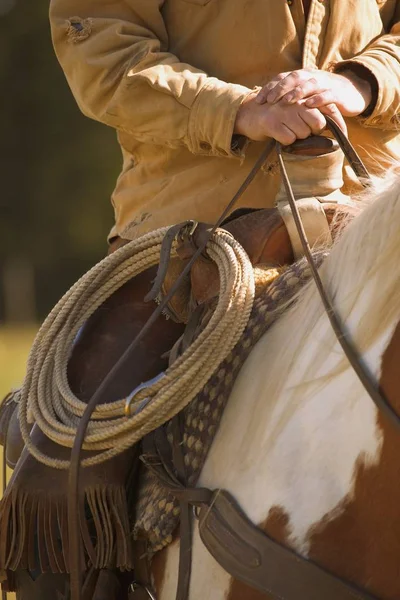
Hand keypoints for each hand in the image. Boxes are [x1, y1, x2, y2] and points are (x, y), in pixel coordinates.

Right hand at [234, 92, 345, 145]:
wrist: (249, 113)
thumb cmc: (276, 114)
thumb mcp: (296, 108)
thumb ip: (314, 112)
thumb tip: (335, 125)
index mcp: (304, 96)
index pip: (328, 109)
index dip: (337, 123)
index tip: (344, 135)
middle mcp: (295, 102)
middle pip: (317, 124)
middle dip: (312, 131)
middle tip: (300, 129)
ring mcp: (284, 112)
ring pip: (303, 133)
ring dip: (296, 136)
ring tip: (286, 129)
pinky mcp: (272, 123)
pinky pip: (288, 139)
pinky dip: (285, 141)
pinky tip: (278, 134)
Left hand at [256, 69, 371, 117]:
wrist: (353, 92)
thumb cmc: (324, 95)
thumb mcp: (306, 94)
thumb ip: (290, 97)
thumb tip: (267, 108)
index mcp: (302, 76)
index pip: (282, 78)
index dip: (270, 88)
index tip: (258, 101)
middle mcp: (312, 76)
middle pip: (294, 78)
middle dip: (280, 89)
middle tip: (270, 101)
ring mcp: (326, 84)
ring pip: (310, 84)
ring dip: (297, 92)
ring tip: (287, 101)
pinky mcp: (338, 93)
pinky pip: (327, 95)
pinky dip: (318, 99)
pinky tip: (309, 105)